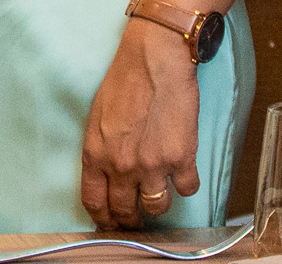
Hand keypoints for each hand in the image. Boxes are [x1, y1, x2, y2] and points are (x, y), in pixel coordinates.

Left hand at [81, 18, 201, 228]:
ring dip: (159, 203)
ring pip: (157, 207)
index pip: (94, 202)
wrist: (154, 58)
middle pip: (125, 211)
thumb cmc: (125, 80)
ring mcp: (152, 165)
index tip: (110, 223)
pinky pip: (187, 189)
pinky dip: (186, 184)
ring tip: (160, 191)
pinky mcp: (181, 158)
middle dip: (131, 219)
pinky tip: (182, 170)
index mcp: (95, 153)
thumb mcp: (97, 117)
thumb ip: (101, 150)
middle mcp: (121, 164)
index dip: (103, 219)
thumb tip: (106, 175)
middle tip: (137, 218)